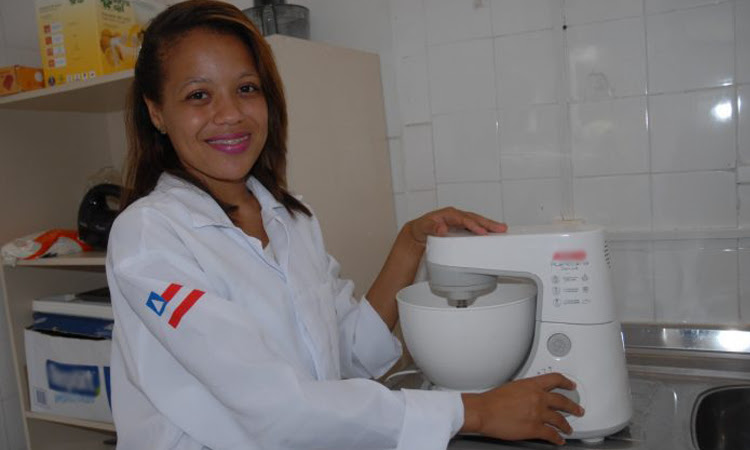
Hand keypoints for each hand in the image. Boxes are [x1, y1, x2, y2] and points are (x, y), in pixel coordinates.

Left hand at [407, 207, 506, 244]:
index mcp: (449, 214)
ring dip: (490, 225)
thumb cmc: (422, 228)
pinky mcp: (463, 227)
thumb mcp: (424, 228)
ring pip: (478, 221)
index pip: (464, 219)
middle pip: (475, 218)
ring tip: (502, 229)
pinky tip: (493, 234)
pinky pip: (476, 227)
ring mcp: (461, 221)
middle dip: (488, 223)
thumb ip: (432, 228)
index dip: (473, 225)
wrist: (419, 231)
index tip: (481, 231)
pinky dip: (485, 229)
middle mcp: (457, 215)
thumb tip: (441, 229)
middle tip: (500, 228)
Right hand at [461, 373, 584, 445]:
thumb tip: (529, 396)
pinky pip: (551, 434)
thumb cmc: (491, 400)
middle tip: (578, 409)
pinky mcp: (534, 429)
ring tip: (568, 429)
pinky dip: (557, 438)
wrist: (484, 411)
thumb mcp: (511, 387)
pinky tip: (559, 440)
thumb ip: (525, 391)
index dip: (566, 382)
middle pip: (562, 401)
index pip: (555, 379)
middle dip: (573, 406)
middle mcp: (538, 397)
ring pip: (559, 419)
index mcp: (532, 385)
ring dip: (566, 425)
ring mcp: (538, 413)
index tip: (571, 385)